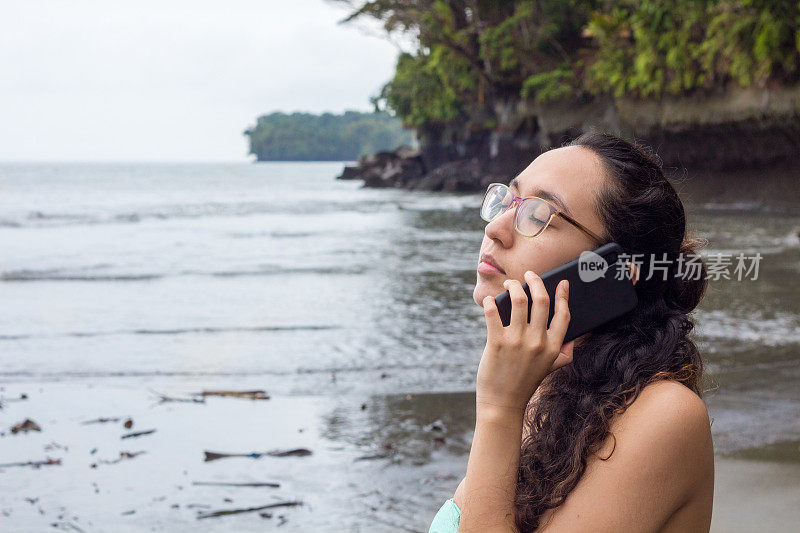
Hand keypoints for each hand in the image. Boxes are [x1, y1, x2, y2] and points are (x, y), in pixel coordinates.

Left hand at [476, 271, 573, 412]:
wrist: (503, 404)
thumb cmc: (524, 384)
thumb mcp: (550, 369)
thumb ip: (563, 354)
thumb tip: (573, 340)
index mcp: (553, 347)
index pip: (564, 315)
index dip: (563, 295)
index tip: (561, 282)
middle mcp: (538, 342)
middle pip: (541, 300)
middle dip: (535, 281)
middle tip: (529, 275)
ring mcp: (517, 341)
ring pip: (518, 300)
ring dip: (513, 286)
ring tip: (509, 283)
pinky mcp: (497, 342)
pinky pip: (493, 313)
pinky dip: (490, 302)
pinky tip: (489, 300)